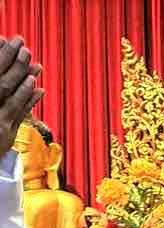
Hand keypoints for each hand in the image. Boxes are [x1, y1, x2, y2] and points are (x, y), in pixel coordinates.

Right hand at [0, 39, 42, 155]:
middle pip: (0, 82)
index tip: (5, 38)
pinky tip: (40, 89)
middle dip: (13, 63)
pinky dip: (30, 101)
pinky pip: (19, 115)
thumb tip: (1, 45)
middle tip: (24, 47)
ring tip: (35, 66)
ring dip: (24, 80)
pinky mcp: (5, 134)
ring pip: (11, 98)